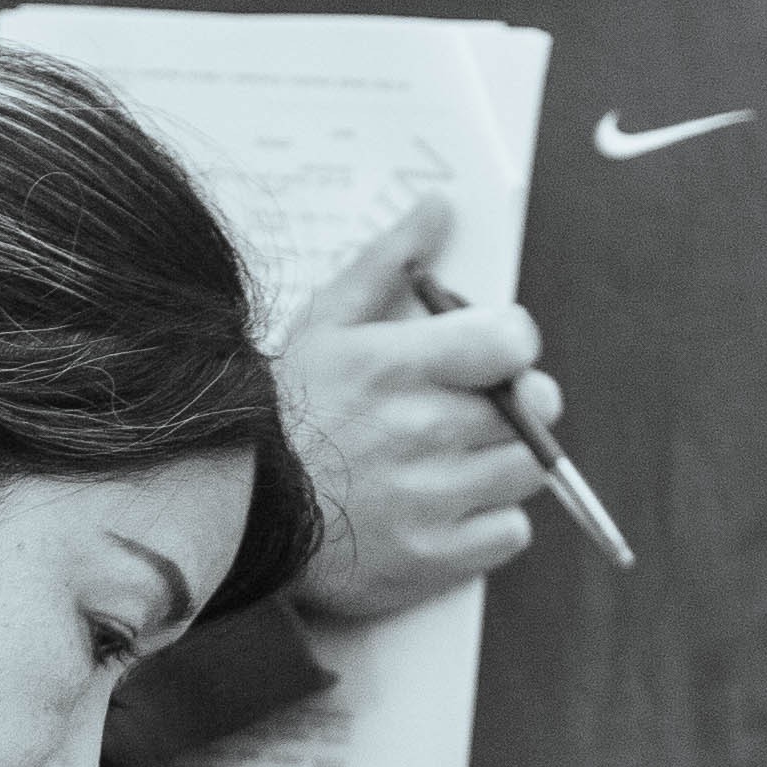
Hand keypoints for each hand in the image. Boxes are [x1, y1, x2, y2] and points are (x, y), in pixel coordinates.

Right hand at [279, 192, 557, 623]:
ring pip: (529, 469)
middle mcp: (420, 432)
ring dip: (507, 459)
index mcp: (396, 365)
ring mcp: (429, 500)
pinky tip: (449, 506)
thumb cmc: (285, 410)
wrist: (231, 512)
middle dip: (516, 399)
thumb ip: (389, 262)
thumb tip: (441, 207)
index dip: (511, 342)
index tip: (490, 352)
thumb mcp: (326, 322)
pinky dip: (492, 521)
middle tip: (475, 406)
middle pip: (535, 406)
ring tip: (457, 457)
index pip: (512, 342)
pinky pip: (511, 532)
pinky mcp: (432, 559)